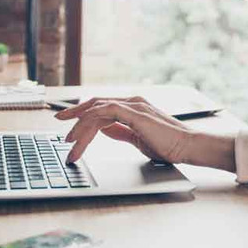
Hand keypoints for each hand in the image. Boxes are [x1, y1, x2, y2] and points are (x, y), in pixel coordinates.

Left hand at [55, 96, 234, 170]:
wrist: (188, 146)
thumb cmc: (168, 144)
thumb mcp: (138, 138)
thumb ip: (121, 131)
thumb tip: (104, 129)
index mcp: (133, 106)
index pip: (101, 105)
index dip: (82, 113)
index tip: (67, 122)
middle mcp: (132, 101)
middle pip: (95, 104)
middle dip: (74, 115)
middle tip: (59, 125)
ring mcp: (134, 105)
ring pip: (97, 109)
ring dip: (80, 126)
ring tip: (70, 143)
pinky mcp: (135, 113)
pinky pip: (106, 111)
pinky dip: (90, 121)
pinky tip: (82, 134)